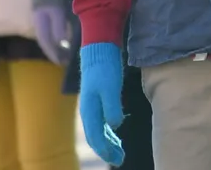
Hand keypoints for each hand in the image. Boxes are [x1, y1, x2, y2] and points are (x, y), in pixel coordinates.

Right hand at [32, 4, 70, 64]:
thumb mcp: (57, 10)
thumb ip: (59, 26)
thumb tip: (61, 42)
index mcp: (41, 26)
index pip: (46, 44)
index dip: (53, 54)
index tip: (60, 62)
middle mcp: (40, 26)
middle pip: (47, 43)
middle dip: (55, 53)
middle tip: (65, 62)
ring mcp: (44, 22)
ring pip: (50, 39)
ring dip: (57, 48)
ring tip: (66, 56)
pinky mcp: (50, 19)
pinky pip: (53, 33)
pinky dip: (59, 40)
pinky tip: (65, 43)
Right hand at [78, 43, 124, 165]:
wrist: (99, 51)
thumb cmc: (105, 68)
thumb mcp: (111, 87)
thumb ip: (112, 106)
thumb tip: (115, 125)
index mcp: (90, 111)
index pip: (96, 138)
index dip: (106, 151)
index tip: (118, 159)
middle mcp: (89, 112)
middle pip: (97, 137)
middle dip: (108, 150)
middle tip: (121, 160)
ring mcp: (92, 106)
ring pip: (99, 131)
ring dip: (109, 142)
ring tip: (120, 152)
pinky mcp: (98, 100)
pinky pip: (102, 122)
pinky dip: (108, 131)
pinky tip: (115, 134)